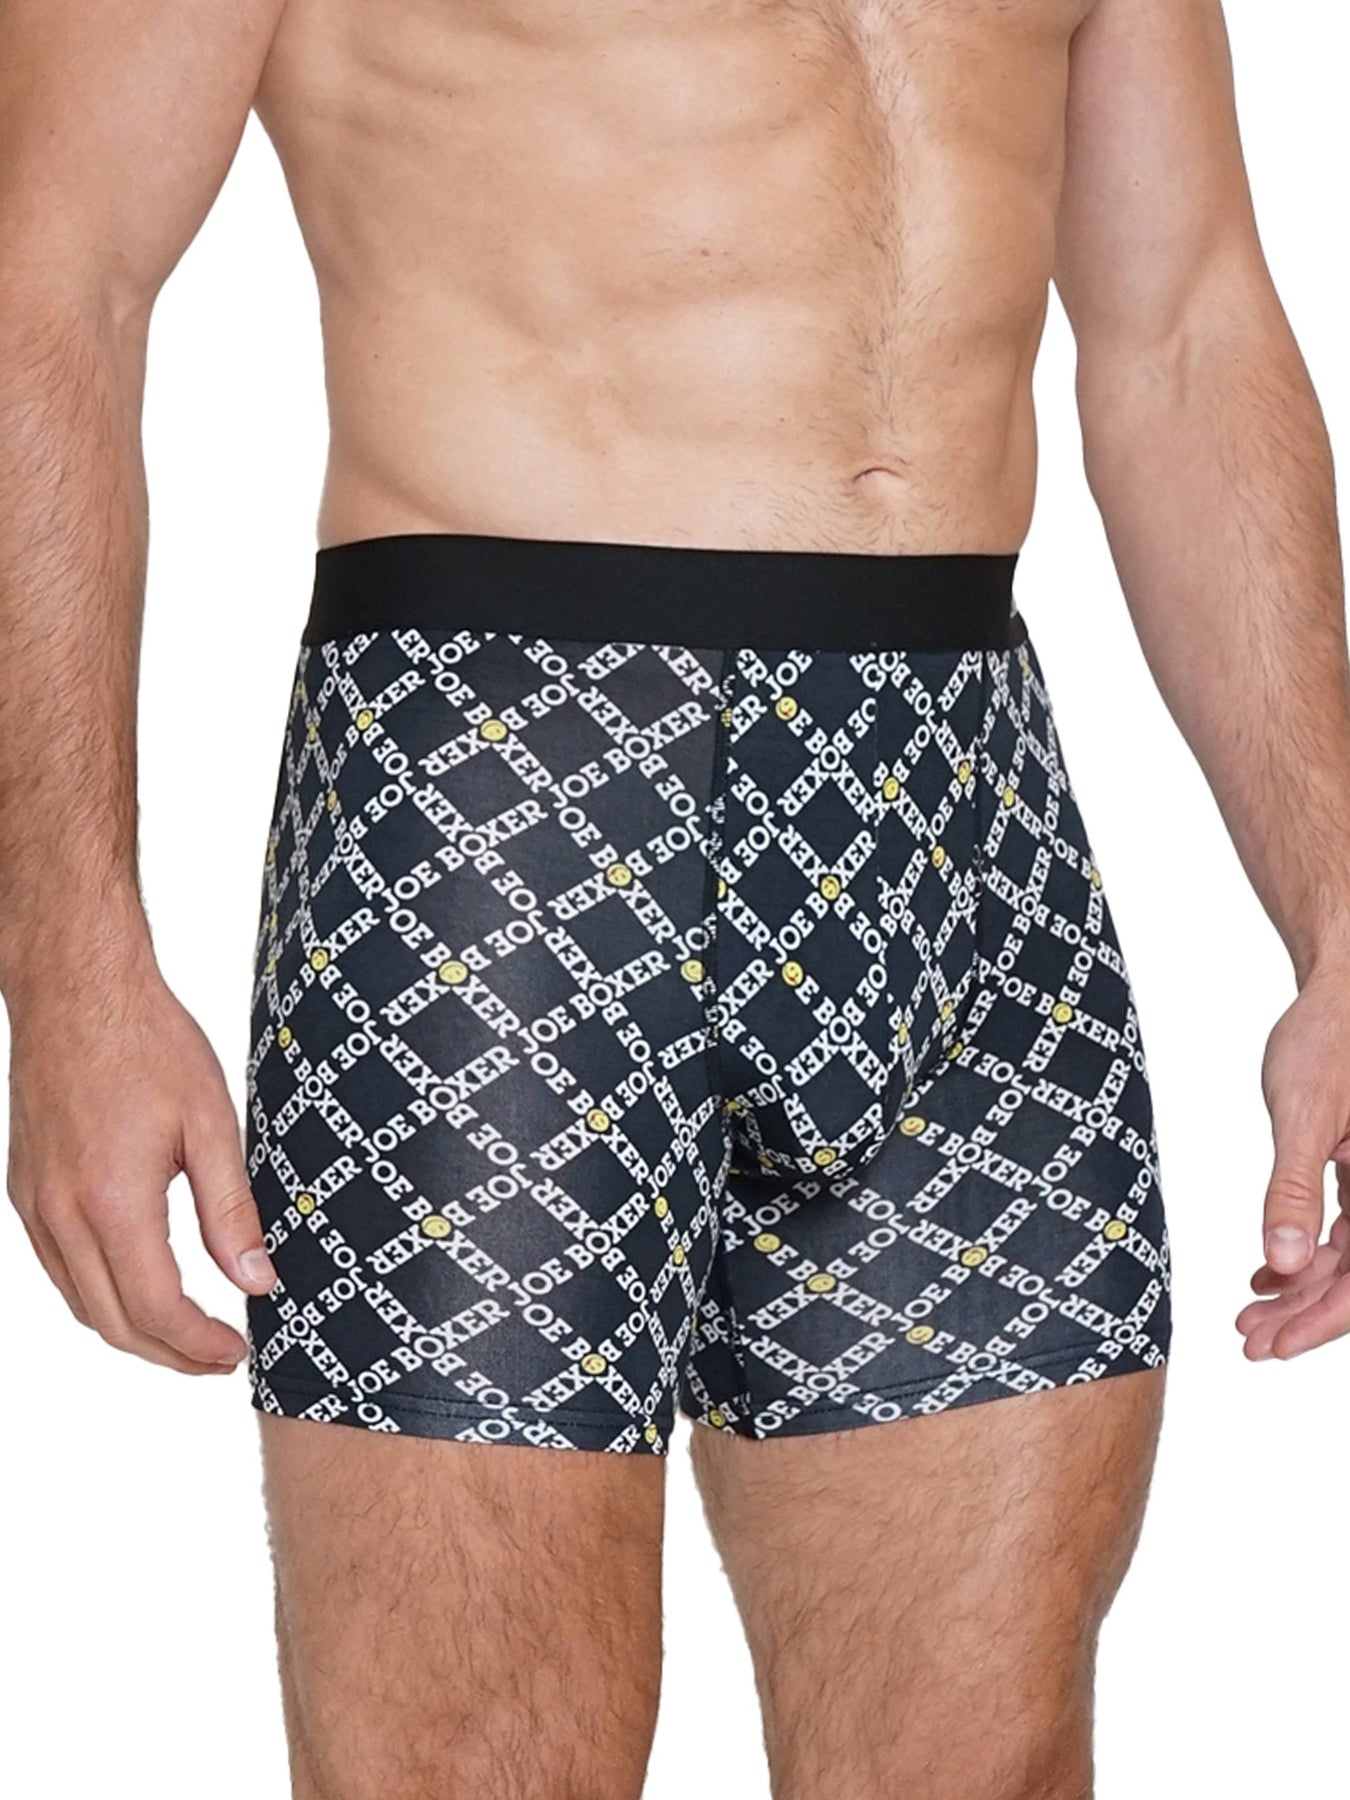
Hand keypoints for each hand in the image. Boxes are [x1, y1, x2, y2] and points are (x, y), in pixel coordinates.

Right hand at [5, 960, 276, 1373]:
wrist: (76, 990)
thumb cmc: (147, 1043)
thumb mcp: (210, 1123)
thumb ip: (231, 1210)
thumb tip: (256, 1280)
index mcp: (113, 1202)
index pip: (156, 1309)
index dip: (199, 1345)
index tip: (237, 1353)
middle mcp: (62, 1214)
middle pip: (114, 1322)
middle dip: (170, 1353)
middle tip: (219, 1358)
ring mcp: (35, 1205)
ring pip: (81, 1303)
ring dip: (134, 1331)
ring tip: (188, 1334)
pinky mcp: (25, 1190)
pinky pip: (60, 1268)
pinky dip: (99, 1296)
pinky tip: (138, 1288)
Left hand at [1236, 966, 1349, 1359]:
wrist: (1342, 988)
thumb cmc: (1329, 1037)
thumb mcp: (1304, 1114)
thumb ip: (1293, 1189)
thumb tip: (1284, 1262)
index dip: (1321, 1320)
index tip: (1272, 1345)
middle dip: (1304, 1313)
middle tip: (1249, 1339)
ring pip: (1348, 1255)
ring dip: (1300, 1287)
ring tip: (1250, 1310)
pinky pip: (1343, 1228)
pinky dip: (1305, 1251)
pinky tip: (1266, 1272)